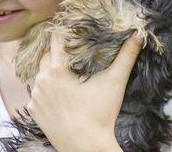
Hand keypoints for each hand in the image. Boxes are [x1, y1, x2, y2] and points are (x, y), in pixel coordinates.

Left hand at [27, 33, 141, 151]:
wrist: (85, 147)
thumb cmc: (101, 113)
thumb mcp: (115, 81)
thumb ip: (126, 55)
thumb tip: (137, 34)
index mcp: (57, 68)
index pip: (55, 40)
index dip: (63, 33)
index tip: (71, 30)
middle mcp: (42, 79)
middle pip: (46, 55)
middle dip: (58, 52)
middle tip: (72, 53)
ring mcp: (35, 95)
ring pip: (40, 74)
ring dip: (50, 71)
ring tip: (67, 73)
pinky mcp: (33, 110)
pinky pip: (37, 93)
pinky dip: (46, 91)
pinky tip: (60, 95)